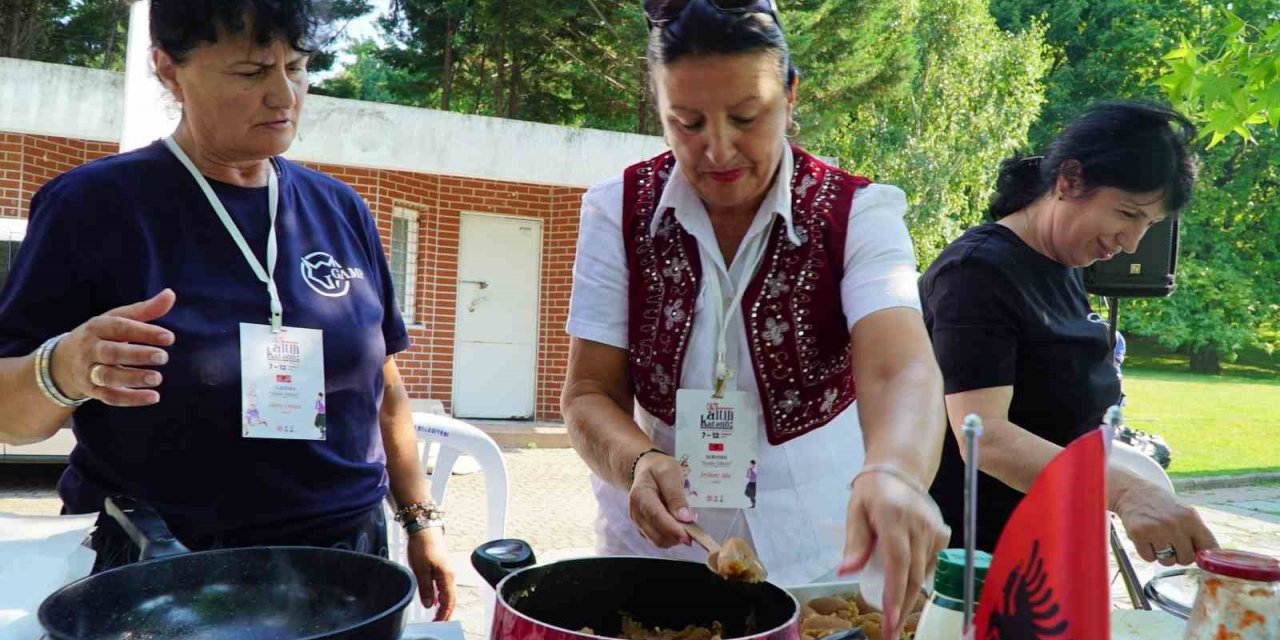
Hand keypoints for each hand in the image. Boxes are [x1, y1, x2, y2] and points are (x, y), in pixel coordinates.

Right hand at [49, 289, 176, 406]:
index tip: (169, 337)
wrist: (62, 361)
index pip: (119, 327)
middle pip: (111, 353)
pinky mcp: (92, 391)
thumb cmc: (101, 335)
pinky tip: (153, 397)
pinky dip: (131, 399)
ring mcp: (88, 371)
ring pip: (108, 377)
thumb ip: (145, 310)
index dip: (144, 332)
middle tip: (164, 357)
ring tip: (158, 378)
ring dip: (133, 379)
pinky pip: (110, 397)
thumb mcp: (117, 319)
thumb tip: (171, 294)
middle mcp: (89, 349)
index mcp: (97, 327)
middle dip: (137, 355)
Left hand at [406, 527, 455, 620]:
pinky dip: (440, 597)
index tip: (437, 624)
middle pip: (451, 599)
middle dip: (445, 613)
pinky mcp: (442, 568)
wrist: (425, 528)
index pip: (448, 602)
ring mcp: (447, 572)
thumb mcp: (420, 569)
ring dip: (443, 606)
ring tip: (436, 616)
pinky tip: (433, 600)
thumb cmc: (422, 546)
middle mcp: (450, 576)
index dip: (443, 615)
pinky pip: (444, 587)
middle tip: (437, 624)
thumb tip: (428, 605)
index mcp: (446, 577)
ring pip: (448, 594)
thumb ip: (425, 588)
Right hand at [628, 452, 693, 547]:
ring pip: (659, 541)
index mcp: (641, 495)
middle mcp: (636, 512)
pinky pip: (659, 540)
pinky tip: (678, 524)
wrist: (647, 471)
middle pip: (657, 534)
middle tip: (694, 525)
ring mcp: (638, 522)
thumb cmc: (659, 470)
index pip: (656, 516)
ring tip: (686, 521)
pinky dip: (671, 536)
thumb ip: (676, 496)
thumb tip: (685, 518)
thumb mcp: (670, 474)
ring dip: (675, 537)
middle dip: (677, 535)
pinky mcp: (643, 529)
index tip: (689, 537)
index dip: (673, 529)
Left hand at [839, 470, 948, 639]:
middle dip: (902, 607)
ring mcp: (934, 530)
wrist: (900, 470)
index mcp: (893, 517)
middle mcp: (919, 525)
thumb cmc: (872, 491)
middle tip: (891, 632)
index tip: (890, 619)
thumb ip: (854, 542)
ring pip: (922, 574)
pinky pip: (929, 565)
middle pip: (912, 574)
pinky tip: (905, 590)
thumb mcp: (855, 511)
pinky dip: (916, 579)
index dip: (895, 593)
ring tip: (894, 619)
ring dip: (908, 597)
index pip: (897, 562)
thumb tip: (845, 572)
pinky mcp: (942, 535)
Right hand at [1114, 478, 1217, 565]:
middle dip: (1179, 555)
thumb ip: (1197, 533)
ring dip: (1162, 555)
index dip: (1204, 556)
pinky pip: (1149, 558)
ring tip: (1157, 539)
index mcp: (1190, 517)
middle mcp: (1175, 524)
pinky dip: (1147, 552)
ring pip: (1167, 562)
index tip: (1198, 555)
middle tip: (1171, 543)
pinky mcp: (1138, 534)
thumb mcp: (1184, 512)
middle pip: (1187, 559)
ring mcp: (1156, 530)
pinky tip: (1146, 538)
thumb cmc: (1161, 505)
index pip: (1209, 548)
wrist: (1131, 491)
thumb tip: (1210, 559)